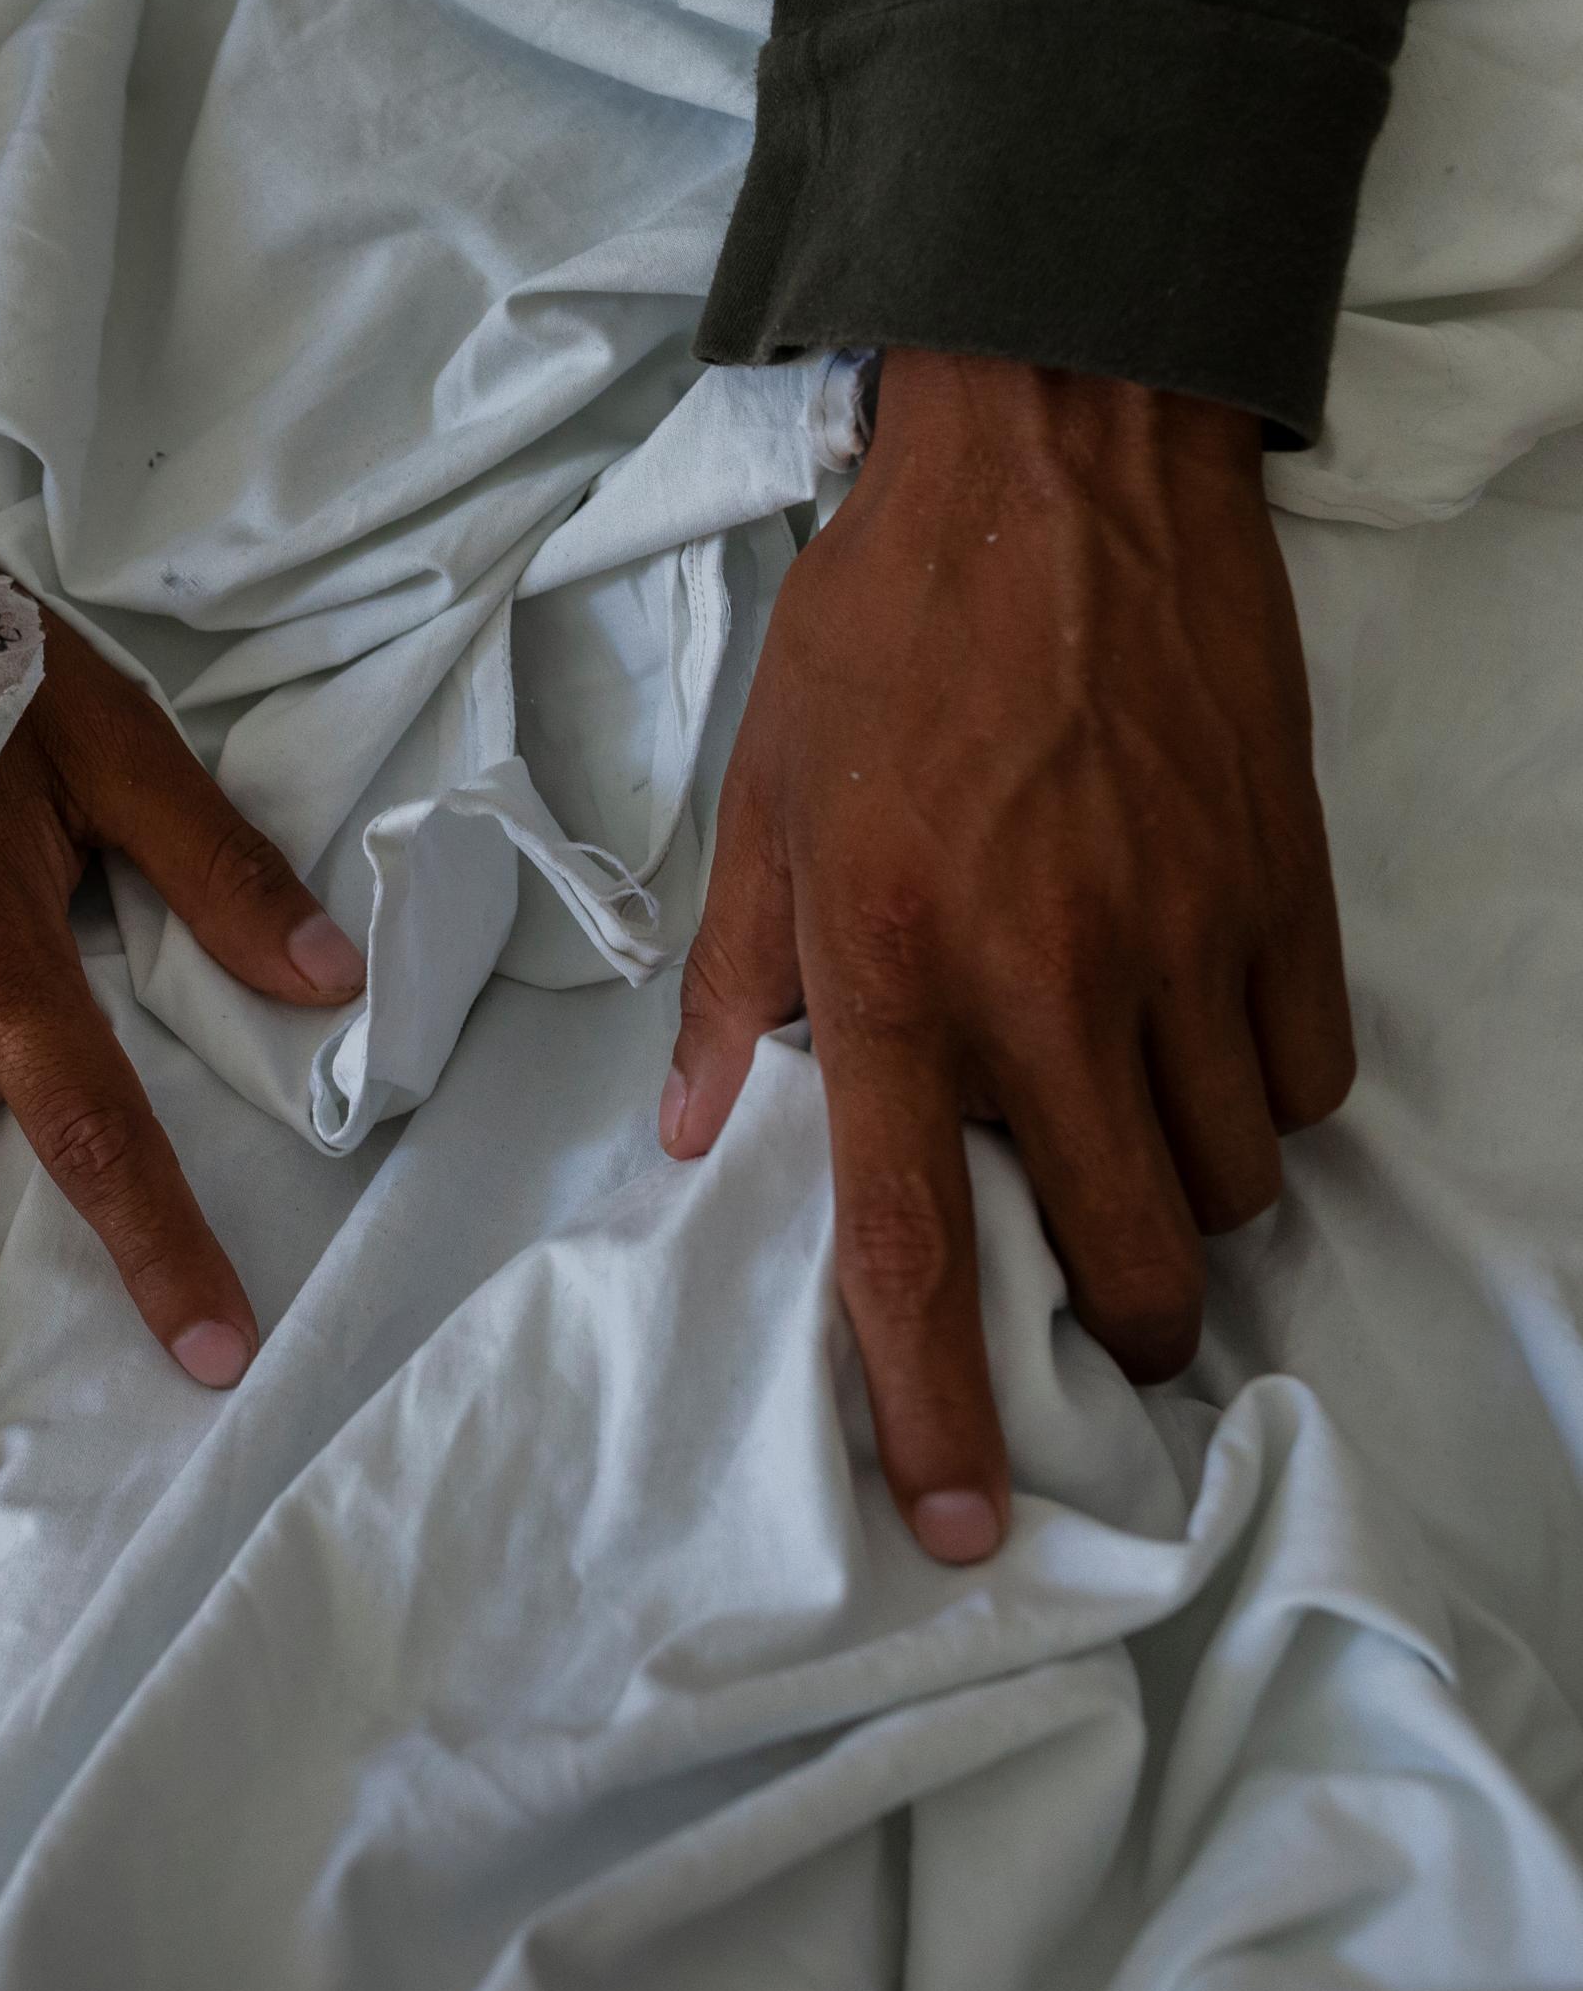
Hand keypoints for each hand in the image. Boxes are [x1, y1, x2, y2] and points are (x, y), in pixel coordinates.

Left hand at [661, 350, 1353, 1564]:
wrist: (1055, 465)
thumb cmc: (884, 630)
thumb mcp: (763, 796)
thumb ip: (731, 984)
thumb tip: (685, 1136)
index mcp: (890, 967)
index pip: (911, 1241)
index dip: (930, 1407)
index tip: (958, 1525)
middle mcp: (1046, 982)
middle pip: (1131, 1259)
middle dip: (1119, 1325)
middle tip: (1092, 1294)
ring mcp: (1187, 941)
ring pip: (1233, 1183)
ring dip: (1186, 1199)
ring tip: (1127, 1122)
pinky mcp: (1288, 891)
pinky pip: (1305, 1078)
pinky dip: (1259, 1096)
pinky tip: (1198, 1031)